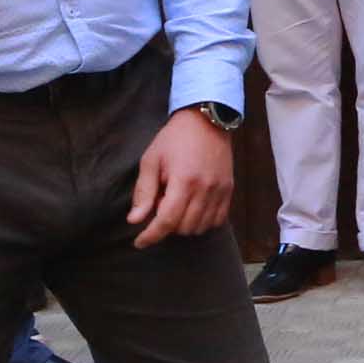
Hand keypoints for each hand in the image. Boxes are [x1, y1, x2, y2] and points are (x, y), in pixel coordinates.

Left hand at [126, 109, 235, 246]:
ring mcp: (220, 190)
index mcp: (183, 181)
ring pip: (200, 227)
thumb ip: (144, 192)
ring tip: (177, 206)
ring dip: (184, 226)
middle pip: (183, 227)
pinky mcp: (229, 189)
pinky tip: (193, 209)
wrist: (206, 120)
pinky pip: (217, 220)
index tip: (139, 242)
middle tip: (160, 207)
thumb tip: (135, 220)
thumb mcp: (151, 161)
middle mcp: (205, 189)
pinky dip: (202, 222)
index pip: (167, 220)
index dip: (151, 236)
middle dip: (167, 226)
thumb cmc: (174, 139)